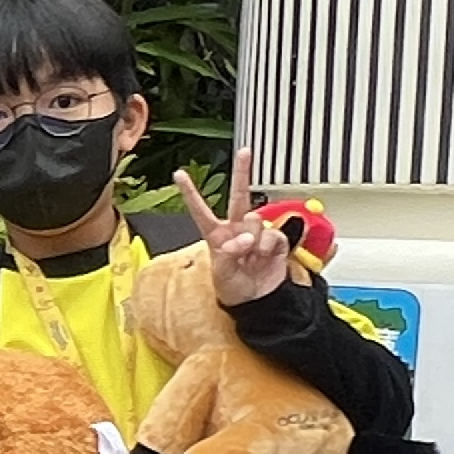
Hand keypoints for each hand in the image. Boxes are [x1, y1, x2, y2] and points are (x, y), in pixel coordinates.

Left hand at [174, 147, 292, 304]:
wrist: (257, 301)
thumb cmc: (234, 288)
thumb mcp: (222, 274)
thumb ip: (230, 253)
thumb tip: (244, 240)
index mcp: (216, 235)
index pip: (200, 210)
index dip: (190, 192)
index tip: (179, 174)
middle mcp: (236, 229)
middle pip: (239, 195)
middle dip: (243, 172)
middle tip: (245, 152)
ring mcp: (256, 233)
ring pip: (255, 222)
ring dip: (252, 240)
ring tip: (250, 257)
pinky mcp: (274, 241)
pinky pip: (272, 235)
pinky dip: (268, 247)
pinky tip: (265, 257)